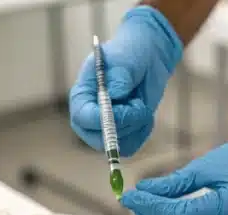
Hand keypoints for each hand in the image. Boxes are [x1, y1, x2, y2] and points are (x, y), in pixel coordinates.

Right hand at [68, 6, 183, 156]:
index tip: (123, 108)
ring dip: (136, 125)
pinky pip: (131, 145)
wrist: (146, 59)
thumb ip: (119, 78)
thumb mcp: (124, 61)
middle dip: (125, 124)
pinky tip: (143, 112)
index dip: (101, 119)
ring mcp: (104, 130)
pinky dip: (142, 131)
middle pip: (99, 140)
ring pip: (120, 144)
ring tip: (139, 102)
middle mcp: (89, 118)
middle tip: (138, 104)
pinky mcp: (121, 136)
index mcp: (81, 96)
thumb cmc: (130, 55)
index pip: (83, 118)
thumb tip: (114, 96)